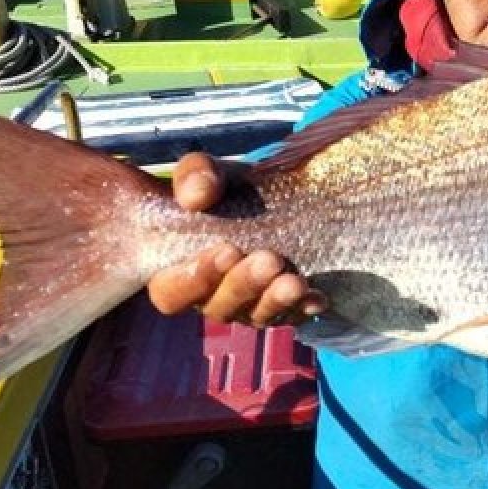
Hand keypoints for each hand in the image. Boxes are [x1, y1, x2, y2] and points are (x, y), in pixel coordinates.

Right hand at [146, 152, 325, 325]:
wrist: (259, 196)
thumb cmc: (219, 189)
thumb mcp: (204, 172)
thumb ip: (193, 176)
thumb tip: (197, 195)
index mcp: (175, 271)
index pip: (171, 294)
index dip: (194, 280)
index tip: (227, 250)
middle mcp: (208, 296)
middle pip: (218, 308)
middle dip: (244, 285)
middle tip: (270, 260)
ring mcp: (245, 305)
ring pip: (255, 316)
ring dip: (275, 301)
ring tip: (294, 282)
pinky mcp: (278, 307)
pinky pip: (290, 316)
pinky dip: (302, 308)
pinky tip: (316, 297)